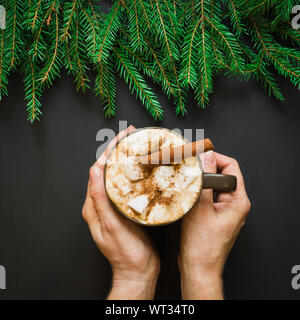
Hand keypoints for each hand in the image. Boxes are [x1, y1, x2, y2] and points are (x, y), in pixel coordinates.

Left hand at [82, 126, 159, 299]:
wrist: (138, 271)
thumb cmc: (125, 253)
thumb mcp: (112, 226)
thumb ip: (100, 199)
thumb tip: (94, 171)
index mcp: (94, 206)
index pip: (98, 170)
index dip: (109, 151)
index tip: (122, 137)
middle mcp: (102, 204)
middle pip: (107, 170)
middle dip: (118, 151)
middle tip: (131, 136)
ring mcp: (114, 207)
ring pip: (118, 176)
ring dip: (126, 160)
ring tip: (137, 147)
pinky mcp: (125, 210)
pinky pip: (127, 186)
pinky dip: (133, 174)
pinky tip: (143, 169)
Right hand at [179, 151, 250, 299]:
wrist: (197, 266)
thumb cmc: (201, 244)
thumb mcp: (201, 208)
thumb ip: (204, 180)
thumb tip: (208, 157)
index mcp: (238, 201)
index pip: (231, 167)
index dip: (215, 158)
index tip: (198, 156)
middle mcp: (234, 204)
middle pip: (222, 175)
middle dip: (205, 170)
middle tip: (189, 169)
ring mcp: (224, 210)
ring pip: (213, 186)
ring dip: (200, 182)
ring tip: (186, 183)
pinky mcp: (215, 215)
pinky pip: (207, 197)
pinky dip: (197, 193)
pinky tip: (186, 196)